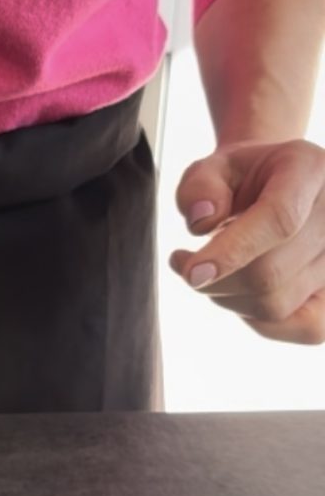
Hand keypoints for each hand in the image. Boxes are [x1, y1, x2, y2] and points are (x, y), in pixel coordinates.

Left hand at [171, 139, 324, 343]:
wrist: (279, 188)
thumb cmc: (242, 181)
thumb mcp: (214, 168)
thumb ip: (200, 186)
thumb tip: (202, 221)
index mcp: (308, 172)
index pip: (279, 219)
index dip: (232, 251)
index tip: (191, 273)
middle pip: (270, 273)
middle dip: (214, 281)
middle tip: (186, 266)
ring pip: (276, 304)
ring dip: (228, 298)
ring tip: (212, 271)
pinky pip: (306, 328)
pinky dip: (260, 320)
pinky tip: (239, 295)